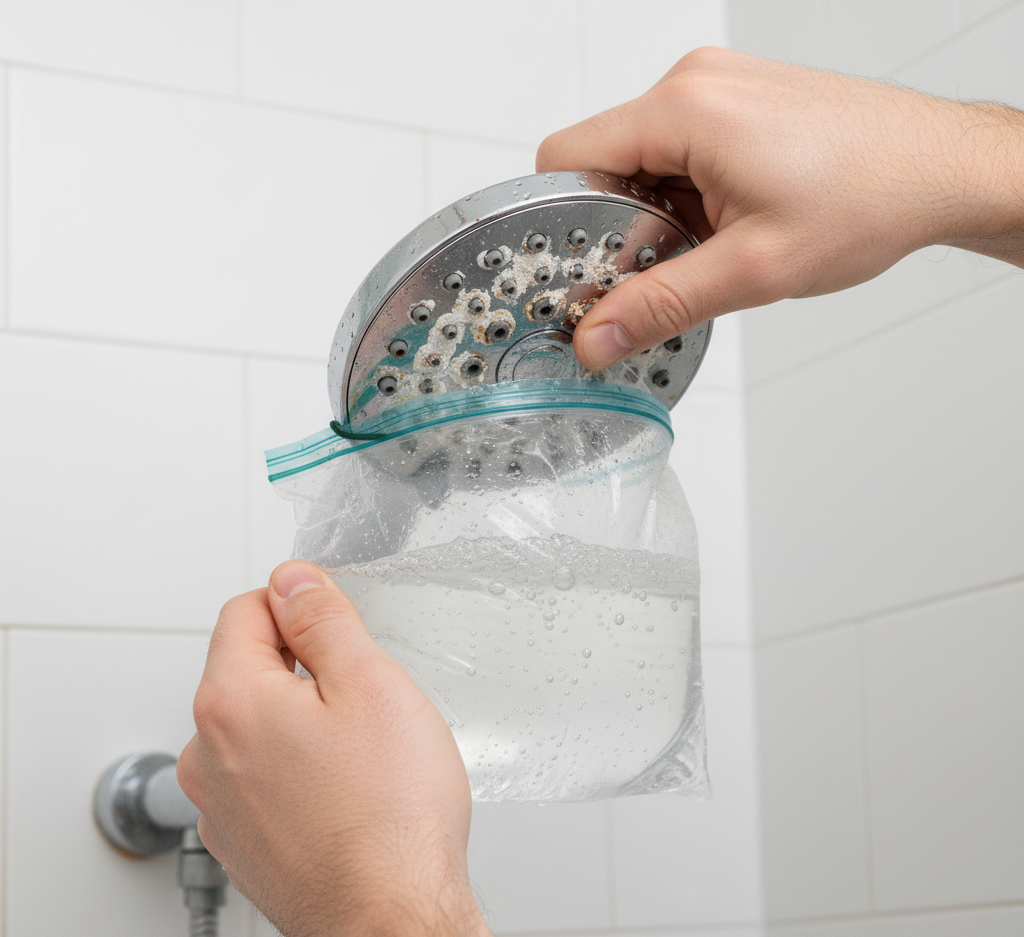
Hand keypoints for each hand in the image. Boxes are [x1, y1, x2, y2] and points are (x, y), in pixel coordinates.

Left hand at [177, 561, 490, 936]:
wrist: (391, 919)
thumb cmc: (388, 817)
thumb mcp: (370, 682)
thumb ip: (323, 619)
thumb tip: (293, 580)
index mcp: (231, 702)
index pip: (247, 609)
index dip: (300, 603)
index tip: (336, 623)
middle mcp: (209, 754)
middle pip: (250, 667)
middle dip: (305, 665)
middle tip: (365, 695)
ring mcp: (222, 805)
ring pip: (259, 724)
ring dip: (303, 719)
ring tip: (361, 752)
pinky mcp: (245, 841)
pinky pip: (264, 775)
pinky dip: (299, 767)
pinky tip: (347, 790)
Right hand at [537, 46, 1023, 368]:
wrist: (940, 170)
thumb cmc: (871, 197)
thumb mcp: (753, 270)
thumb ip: (660, 307)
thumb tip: (596, 338)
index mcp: (686, 109)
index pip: (566, 156)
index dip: (561, 220)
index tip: (580, 268)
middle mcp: (695, 83)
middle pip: (602, 158)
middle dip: (616, 223)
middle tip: (661, 268)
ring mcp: (716, 87)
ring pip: (639, 158)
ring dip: (656, 212)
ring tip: (710, 244)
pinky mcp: (735, 100)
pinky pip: (675, 149)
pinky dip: (683, 194)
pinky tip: (725, 224)